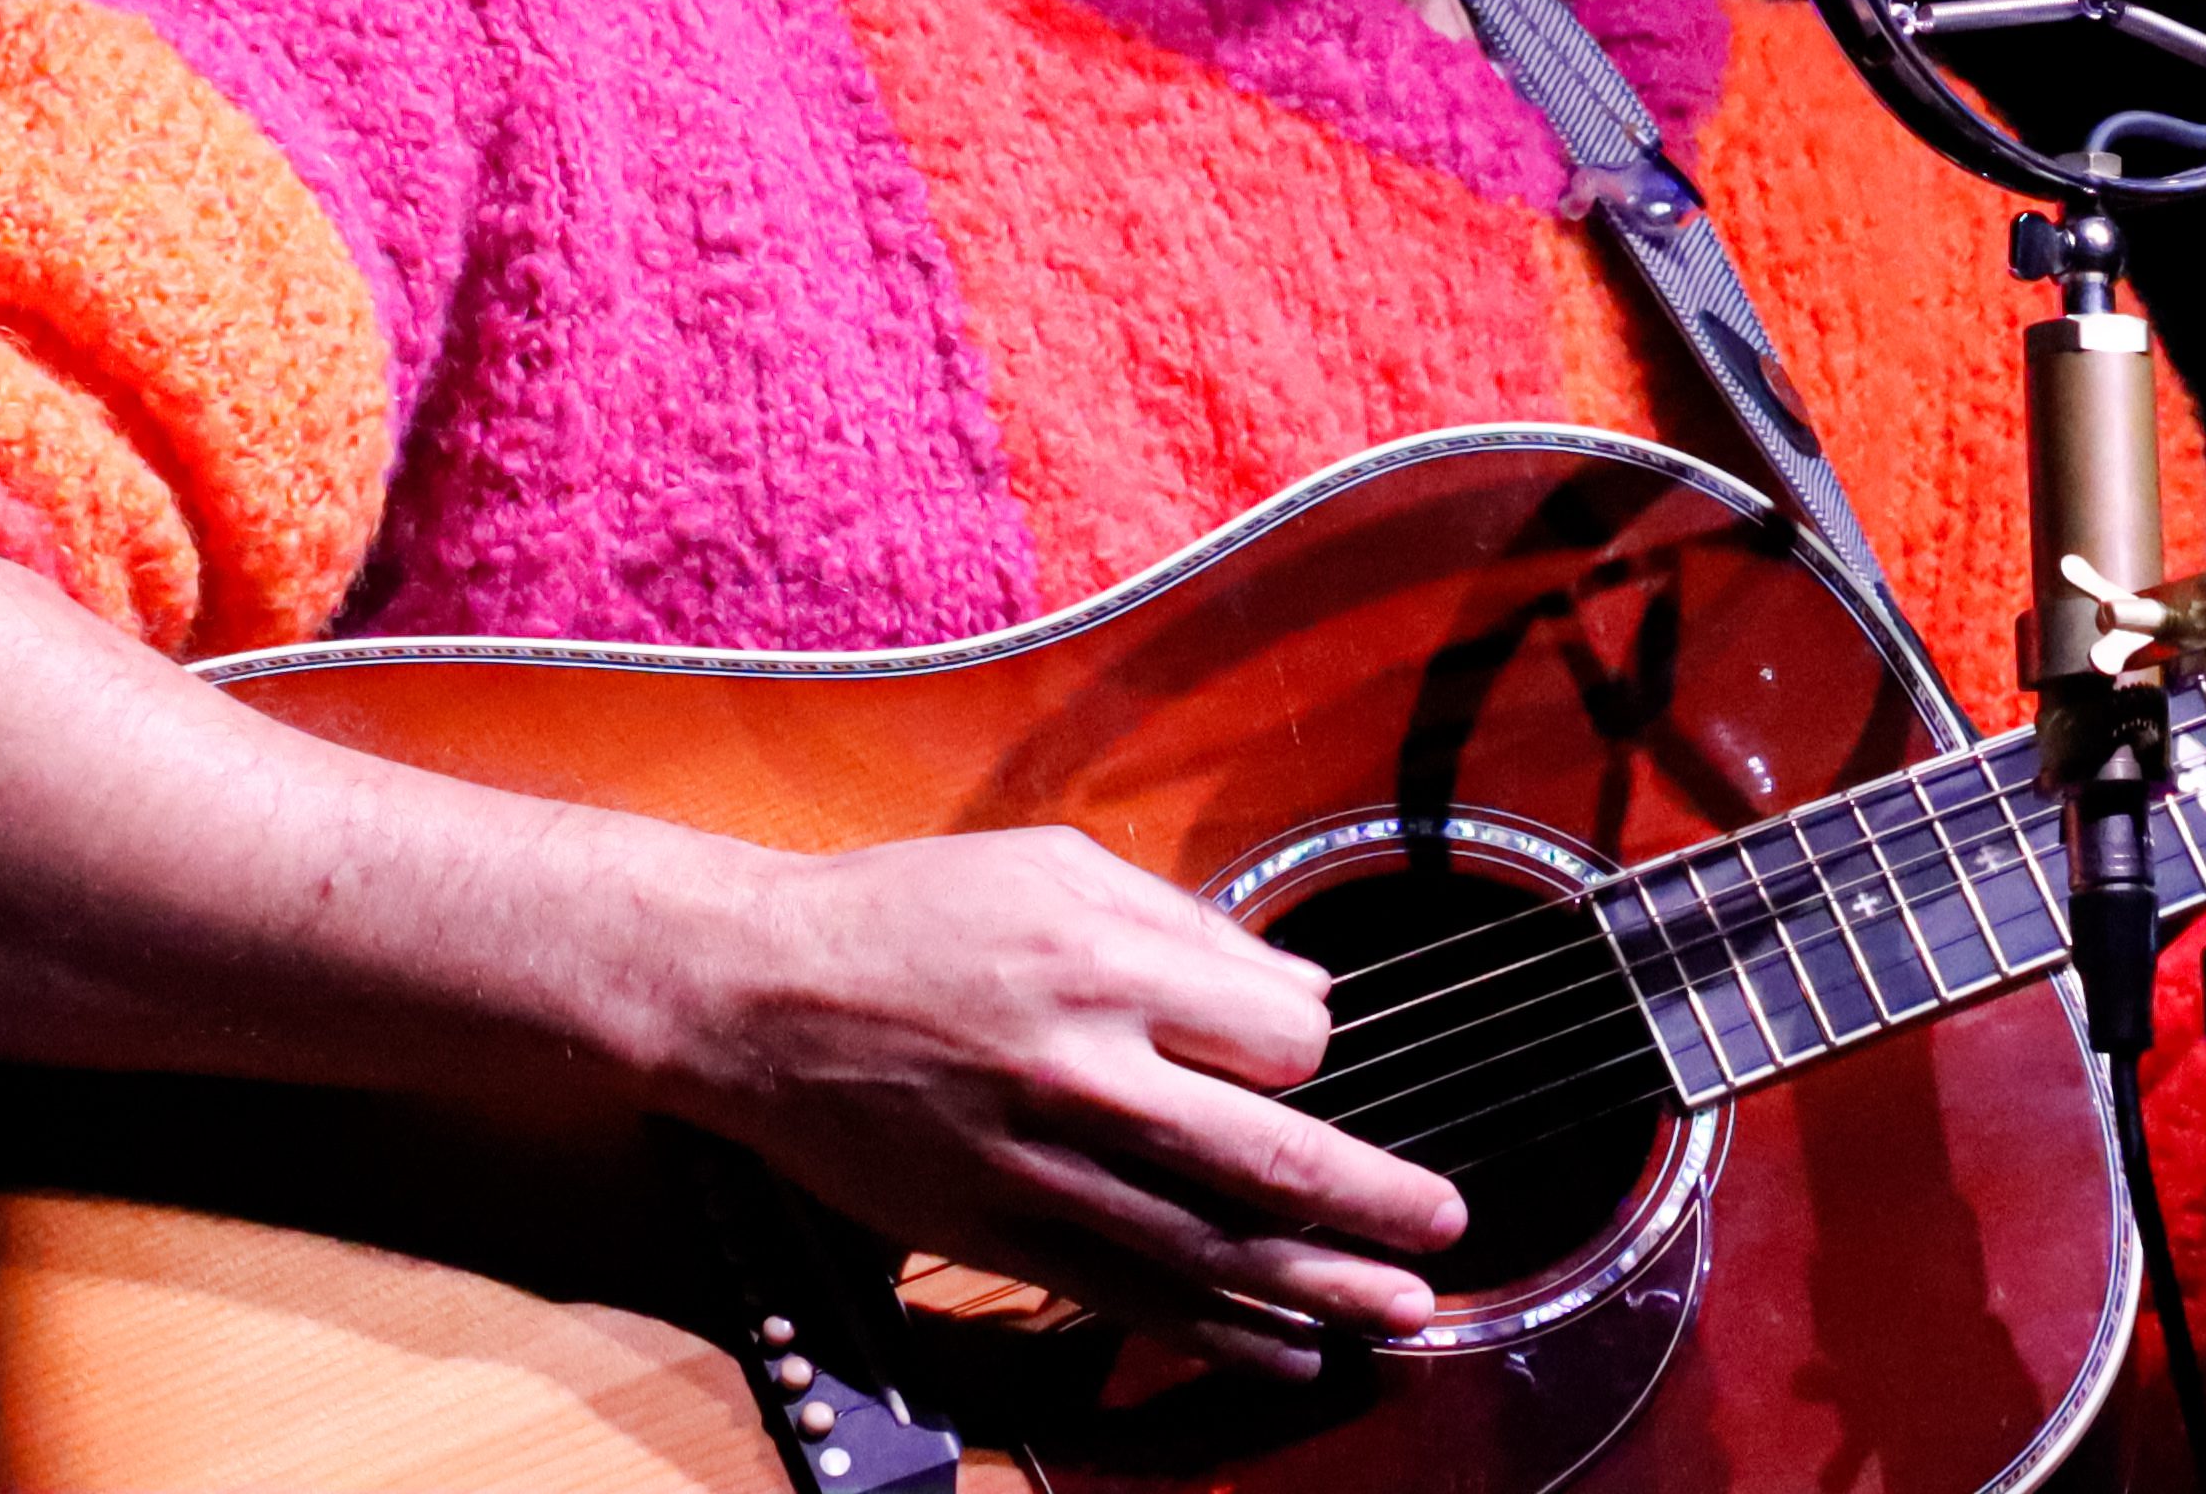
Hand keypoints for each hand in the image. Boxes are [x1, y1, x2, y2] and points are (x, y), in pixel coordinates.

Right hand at [655, 822, 1466, 1378]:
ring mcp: (1039, 1163)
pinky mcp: (998, 1230)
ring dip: (1320, 1284)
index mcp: (1102, 957)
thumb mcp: (1052, 861)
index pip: (1275, 1029)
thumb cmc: (912, 910)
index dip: (1307, 1044)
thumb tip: (1293, 989)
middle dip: (1373, 1198)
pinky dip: (1218, 1328)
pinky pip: (1129, 1296)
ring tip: (1401, 1308)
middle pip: (1266, 1154)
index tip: (1300, 1049)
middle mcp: (1080, 1067)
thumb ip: (1181, 924)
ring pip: (1211, 1246)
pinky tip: (1284, 1344)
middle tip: (1446, 1224)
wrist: (760, 993)